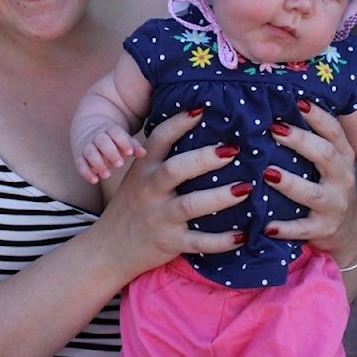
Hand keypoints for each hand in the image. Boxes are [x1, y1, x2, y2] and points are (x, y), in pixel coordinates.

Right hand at [74, 127, 145, 183]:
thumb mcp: (122, 139)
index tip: (129, 152)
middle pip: (102, 141)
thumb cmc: (112, 139)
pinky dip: (86, 172)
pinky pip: (80, 163)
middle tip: (120, 164)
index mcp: (109, 130)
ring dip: (98, 163)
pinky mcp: (79, 156)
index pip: (116, 133)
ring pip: (90, 152)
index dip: (122, 142)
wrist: (88, 128)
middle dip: (110, 152)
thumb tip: (143, 153)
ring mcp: (87, 146)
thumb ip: (133, 146)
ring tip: (107, 175)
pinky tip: (95, 180)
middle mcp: (97, 137)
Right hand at [92, 109, 248, 279]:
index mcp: (144, 169)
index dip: (179, 122)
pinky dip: (222, 241)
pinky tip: (244, 234)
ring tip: (246, 188)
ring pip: (191, 205)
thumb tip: (200, 129)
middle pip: (175, 169)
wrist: (110, 248)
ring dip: (220, 197)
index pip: (159, 139)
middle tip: (233, 150)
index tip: (202, 108)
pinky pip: (199, 242)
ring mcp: (160, 218)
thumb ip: (162, 158)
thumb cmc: (133, 205)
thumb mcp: (139, 177)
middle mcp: (150, 190)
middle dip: (204, 158)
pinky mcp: (170, 242)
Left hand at [260, 100, 356, 267]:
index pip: (333, 131)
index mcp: (342, 156)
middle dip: (299, 140)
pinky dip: (284, 228)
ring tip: (267, 172)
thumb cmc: (327, 186)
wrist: (347, 233)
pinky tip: (266, 225)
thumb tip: (275, 104)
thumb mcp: (328, 162)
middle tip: (273, 129)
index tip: (296, 101)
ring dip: (289, 182)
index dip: (317, 115)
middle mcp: (342, 178)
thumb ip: (311, 138)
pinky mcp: (324, 230)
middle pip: (324, 154)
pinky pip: (302, 228)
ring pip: (312, 193)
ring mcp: (334, 205)